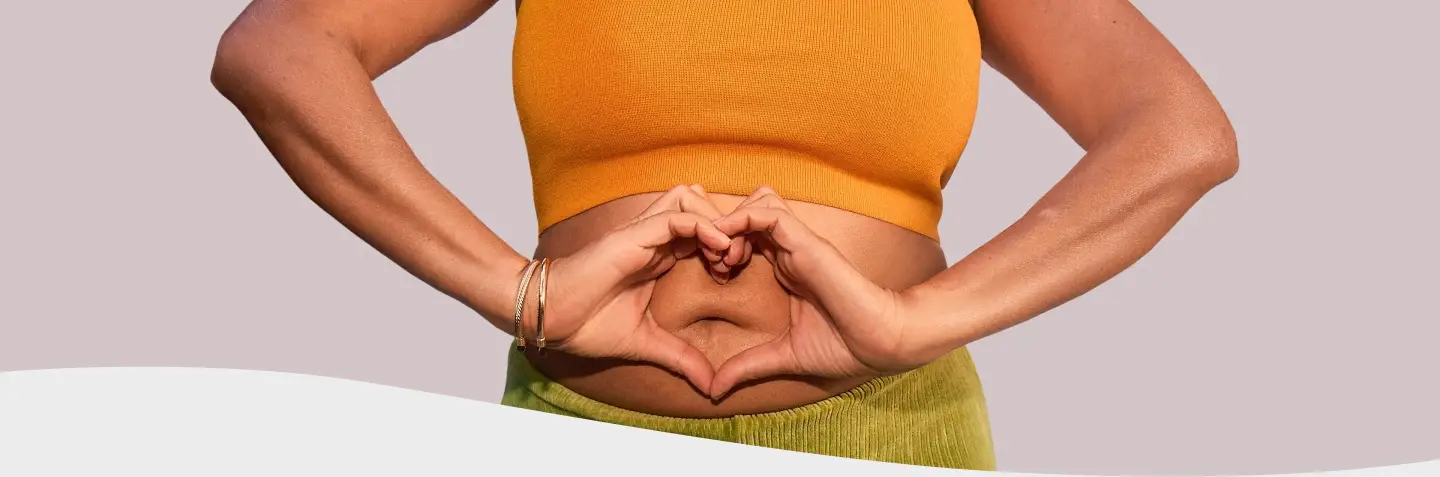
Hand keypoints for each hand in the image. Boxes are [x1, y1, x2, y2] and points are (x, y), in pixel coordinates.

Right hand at [533, 185, 737, 391]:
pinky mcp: (632, 236)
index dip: (725, 245)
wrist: (548, 318)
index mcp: (657, 258)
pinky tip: (719, 248)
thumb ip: (680, 357)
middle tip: (736, 260)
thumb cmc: (585, 325)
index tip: (734, 274)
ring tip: (726, 254)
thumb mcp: (646, 343)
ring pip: (690, 199)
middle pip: (701, 206)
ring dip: (715, 221)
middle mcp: (653, 239)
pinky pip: (675, 217)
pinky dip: (701, 226)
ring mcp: (642, 234)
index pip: (701, 233)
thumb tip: (710, 384)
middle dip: (726, 226)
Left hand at [706, 187, 954, 397]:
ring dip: (731, 221)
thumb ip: (747, 365)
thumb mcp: (782, 356)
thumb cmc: (844, 348)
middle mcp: (791, 250)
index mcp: (786, 268)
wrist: (880, 344)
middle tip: (713, 263)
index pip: (747, 236)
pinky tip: (728, 251)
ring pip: (757, 202)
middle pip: (748, 212)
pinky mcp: (806, 242)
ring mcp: (799, 243)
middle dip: (721, 230)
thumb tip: (714, 389)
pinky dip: (741, 221)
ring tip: (723, 256)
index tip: (714, 276)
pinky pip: (768, 212)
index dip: (722, 247)